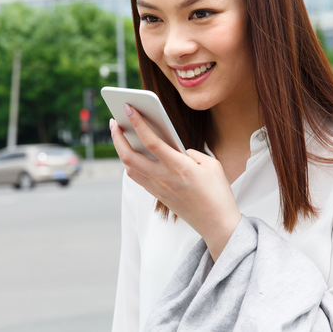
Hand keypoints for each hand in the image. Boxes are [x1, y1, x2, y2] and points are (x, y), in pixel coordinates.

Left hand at [110, 104, 241, 260]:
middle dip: (117, 137)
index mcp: (178, 166)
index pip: (151, 141)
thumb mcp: (211, 165)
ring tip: (120, 136)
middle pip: (129, 156)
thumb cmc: (218, 193)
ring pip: (129, 168)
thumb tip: (179, 150)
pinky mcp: (158, 196)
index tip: (129, 108)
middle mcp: (163, 178)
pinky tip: (133, 154)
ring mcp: (158, 189)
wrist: (217, 224)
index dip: (137, 122)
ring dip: (121, 151)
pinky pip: (138, 178)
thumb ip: (193, 153)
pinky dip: (132, 164)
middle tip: (114, 122)